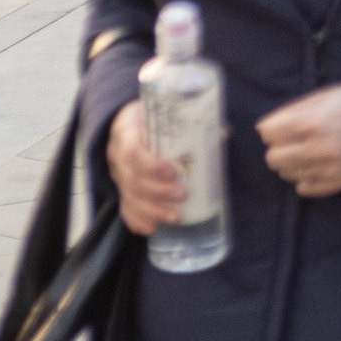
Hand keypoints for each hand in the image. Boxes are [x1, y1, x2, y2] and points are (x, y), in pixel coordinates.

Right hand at [103, 100, 188, 235]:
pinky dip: (137, 220)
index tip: (172, 172)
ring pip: (129, 197)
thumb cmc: (152, 117)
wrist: (128, 121)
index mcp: (126, 131)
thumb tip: (223, 133)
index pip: (131, 152)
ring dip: (152, 210)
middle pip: (132, 180)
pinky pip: (124, 208)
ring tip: (176, 217)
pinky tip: (152, 228)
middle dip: (158, 192)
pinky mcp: (120, 188)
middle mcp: (116, 155)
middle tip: (183, 195)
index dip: (151, 166)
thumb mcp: (166, 112)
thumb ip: (192, 122)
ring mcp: (117, 174)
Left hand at [257, 79, 340, 196]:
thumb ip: (290, 112)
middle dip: (280, 147)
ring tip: (311, 151)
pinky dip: (307, 177)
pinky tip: (319, 164)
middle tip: (296, 140)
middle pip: (273, 158)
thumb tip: (263, 130)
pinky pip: (303, 188)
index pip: (268, 133)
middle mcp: (319, 148)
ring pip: (287, 174)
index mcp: (312, 122)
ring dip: (294, 162)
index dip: (274, 128)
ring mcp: (329, 168)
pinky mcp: (338, 183)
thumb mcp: (321, 97)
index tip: (285, 126)